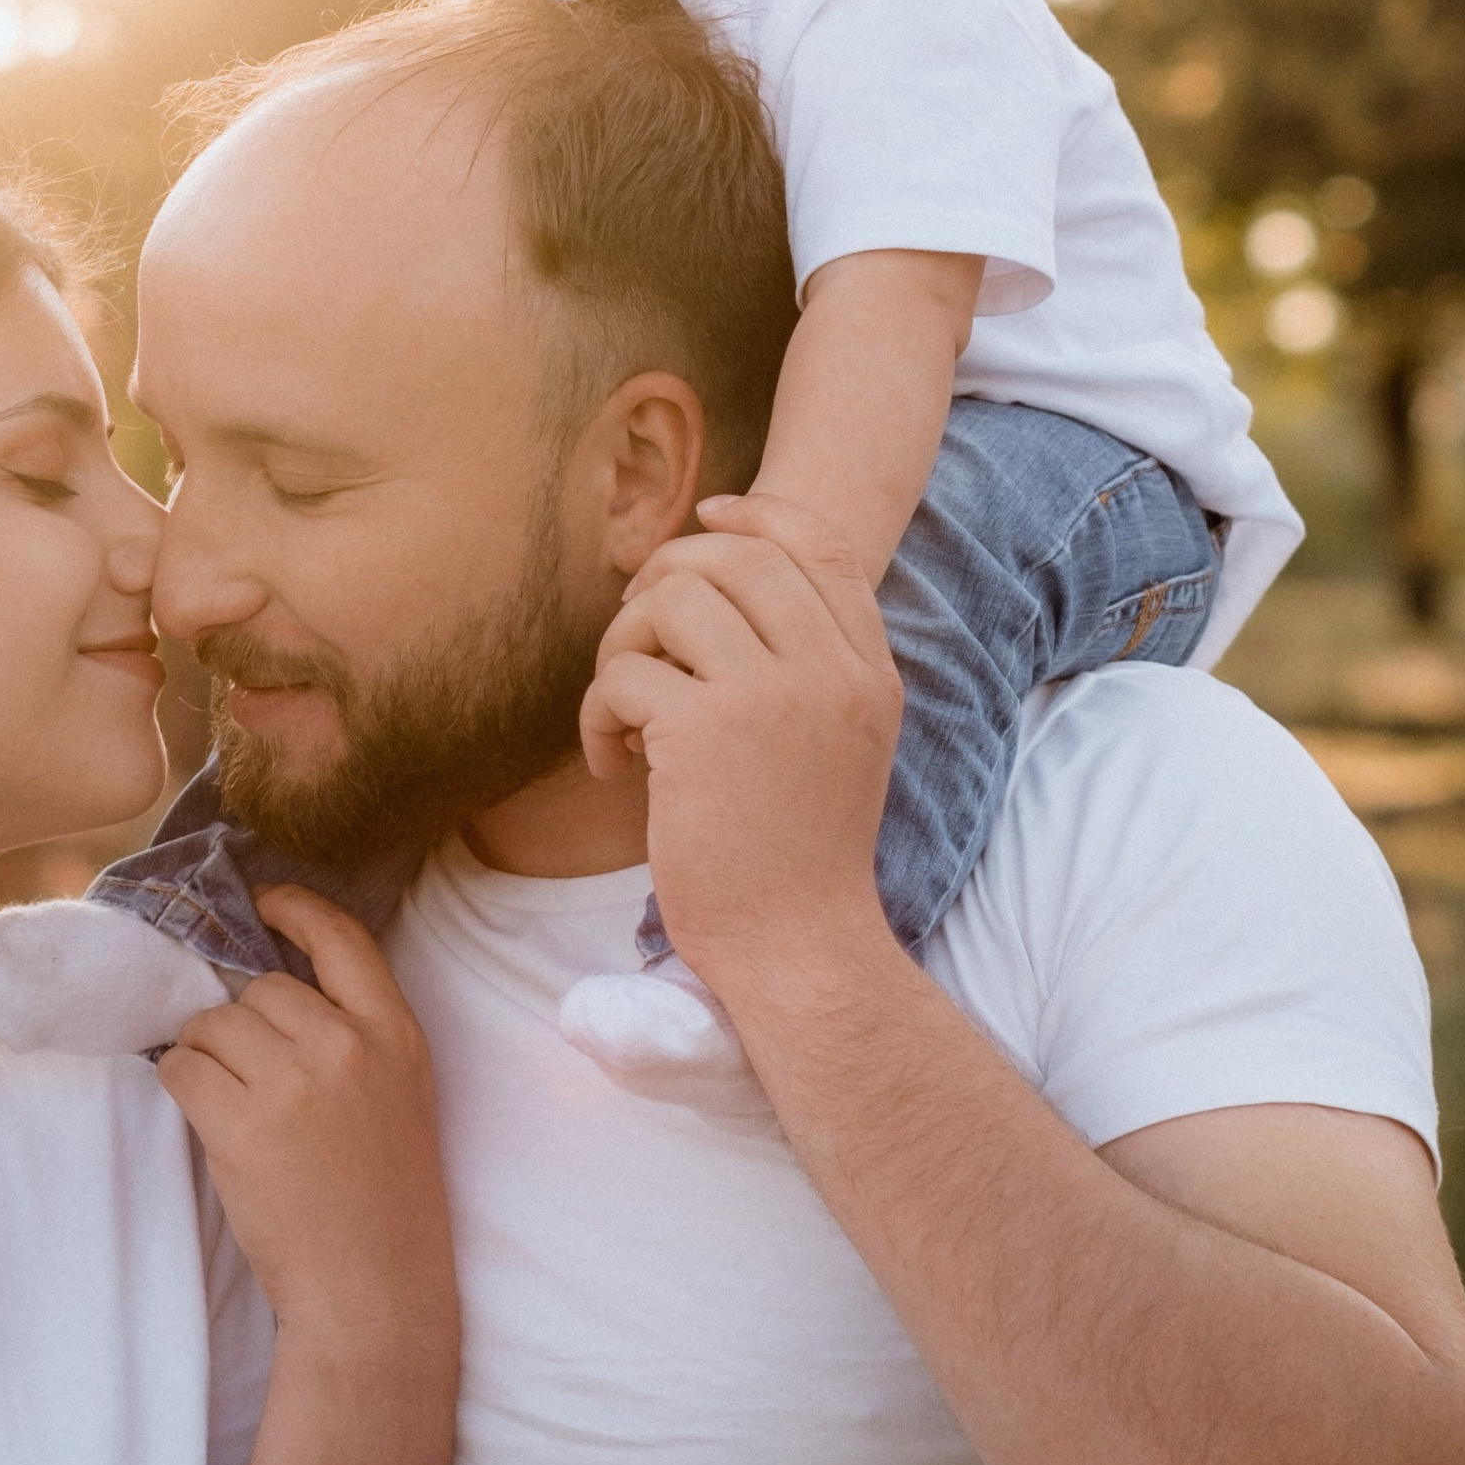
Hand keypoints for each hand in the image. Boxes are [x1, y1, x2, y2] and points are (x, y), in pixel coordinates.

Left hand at [157, 890, 452, 1365]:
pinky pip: (181, 1068)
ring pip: (212, 1025)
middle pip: (260, 989)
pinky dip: (180, 1085)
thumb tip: (263, 993)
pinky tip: (206, 1117)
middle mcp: (347, 1045)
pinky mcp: (241, 1124)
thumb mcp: (399, 1096)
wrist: (373, 1288)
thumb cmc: (383, 1201)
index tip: (260, 903)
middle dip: (241, 1025)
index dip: (294, 908)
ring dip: (205, 1056)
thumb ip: (352, 1037)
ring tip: (231, 1104)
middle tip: (251, 1078)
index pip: (341, 938)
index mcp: (397, 1034)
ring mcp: (293, 1083)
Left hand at [579, 495, 903, 996]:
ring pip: (667, 600)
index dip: (753, 515)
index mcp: (867, 670)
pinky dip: (597, 715)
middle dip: (663, 581)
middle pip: (730, 557)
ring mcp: (769, 697)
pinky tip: (614, 765)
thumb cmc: (797, 855)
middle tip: (638, 646)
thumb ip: (805, 664)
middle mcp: (828, 671)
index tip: (703, 519)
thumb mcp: (836, 742)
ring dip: (623, 648)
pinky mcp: (702, 734)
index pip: (818, 544)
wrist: (799, 949)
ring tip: (626, 715)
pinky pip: (622, 674)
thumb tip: (718, 573)